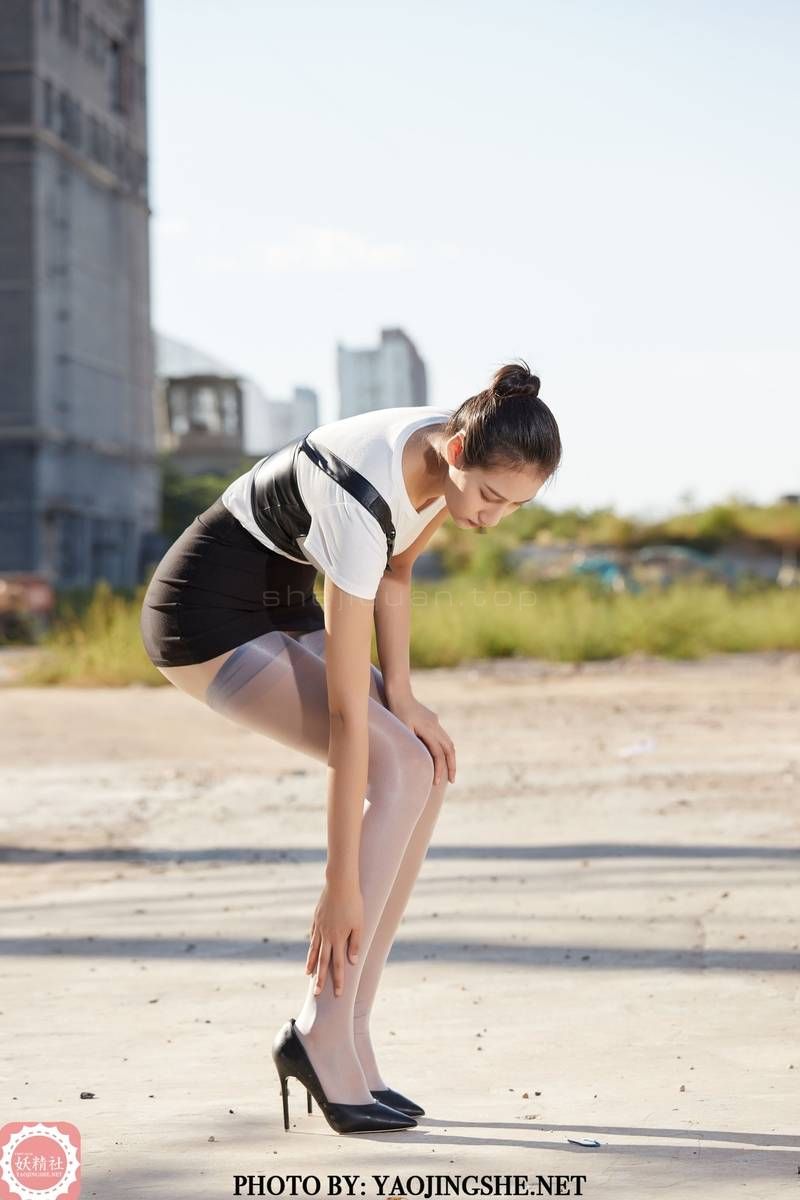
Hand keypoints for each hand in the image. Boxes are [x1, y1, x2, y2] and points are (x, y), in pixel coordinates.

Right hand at [304, 878, 362, 996]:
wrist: (340, 883)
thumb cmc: (354, 903)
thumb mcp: (359, 924)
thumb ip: (355, 943)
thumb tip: (352, 961)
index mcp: (337, 938)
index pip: (338, 965)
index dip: (338, 980)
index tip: (337, 994)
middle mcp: (326, 936)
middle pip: (322, 962)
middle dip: (320, 979)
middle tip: (316, 994)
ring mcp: (319, 927)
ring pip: (314, 950)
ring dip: (311, 964)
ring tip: (308, 975)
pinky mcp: (316, 919)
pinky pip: (313, 936)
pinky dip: (312, 946)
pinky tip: (311, 950)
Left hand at [386, 693, 455, 784]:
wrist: (399, 693)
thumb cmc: (396, 712)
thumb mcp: (401, 729)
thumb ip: (411, 743)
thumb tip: (418, 761)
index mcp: (429, 730)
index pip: (438, 754)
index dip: (439, 769)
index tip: (436, 782)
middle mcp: (435, 726)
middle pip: (450, 749)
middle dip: (452, 766)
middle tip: (452, 781)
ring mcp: (435, 722)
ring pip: (449, 742)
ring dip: (451, 757)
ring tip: (450, 771)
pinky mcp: (433, 720)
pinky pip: (443, 737)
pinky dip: (445, 749)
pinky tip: (441, 756)